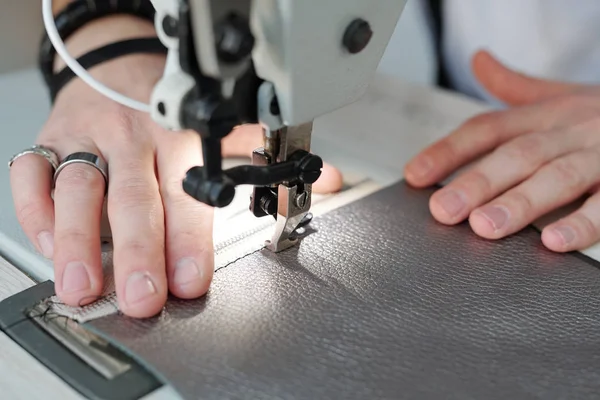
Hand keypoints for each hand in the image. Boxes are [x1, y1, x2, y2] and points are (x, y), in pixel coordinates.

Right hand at [9, 20, 341, 317]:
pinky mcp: (49, 143)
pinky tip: (51, 247)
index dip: (189, 240)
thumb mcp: (219, 126)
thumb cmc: (165, 102)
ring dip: (78, 240)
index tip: (190, 281)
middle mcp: (131, 140)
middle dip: (138, 251)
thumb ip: (263, 156)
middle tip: (142, 296)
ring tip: (83, 285)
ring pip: (78, 189)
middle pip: (133, 197)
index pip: (185, 194)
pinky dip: (35, 214)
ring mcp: (86, 141)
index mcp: (177, 137)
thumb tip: (324, 180)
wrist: (113, 64)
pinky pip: (31, 178)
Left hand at [405, 50, 599, 251]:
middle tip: (444, 210)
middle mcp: (570, 131)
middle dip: (478, 182)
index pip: (488, 128)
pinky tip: (554, 241)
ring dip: (519, 203)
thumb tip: (479, 61)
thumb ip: (516, 86)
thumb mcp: (562, 94)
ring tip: (485, 227)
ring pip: (557, 177)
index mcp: (546, 114)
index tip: (415, 175)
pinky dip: (583, 223)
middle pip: (517, 154)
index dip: (448, 150)